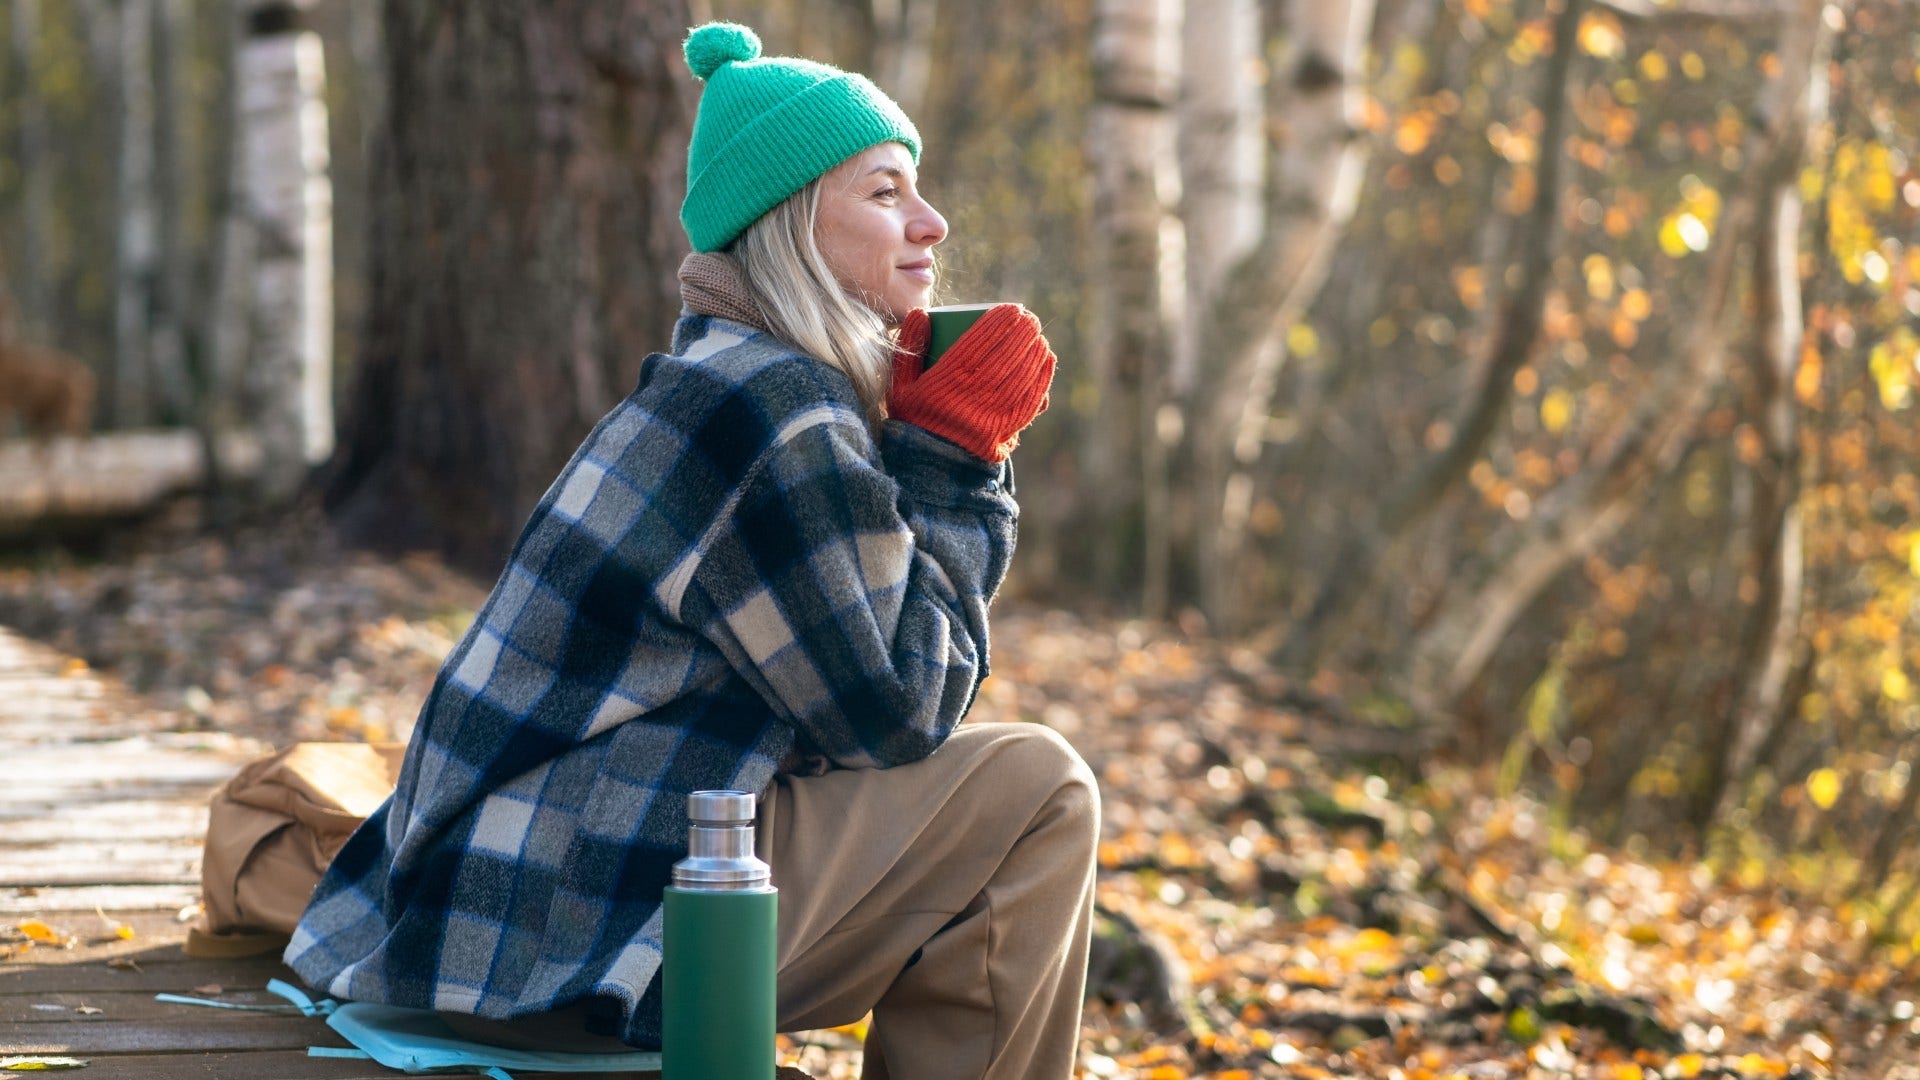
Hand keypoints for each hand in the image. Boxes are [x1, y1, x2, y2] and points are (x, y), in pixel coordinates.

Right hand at [886, 305, 1055, 462]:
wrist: (930, 466)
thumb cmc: (915, 420)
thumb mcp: (901, 386)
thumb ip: (910, 349)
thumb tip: (920, 313)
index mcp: (947, 382)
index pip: (981, 343)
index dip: (1000, 323)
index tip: (1011, 309)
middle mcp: (974, 397)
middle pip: (1007, 356)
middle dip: (1023, 333)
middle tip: (1030, 319)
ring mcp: (993, 414)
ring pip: (1023, 375)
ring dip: (1034, 352)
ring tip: (1038, 337)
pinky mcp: (1007, 429)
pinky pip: (1031, 398)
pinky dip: (1042, 377)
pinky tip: (1046, 361)